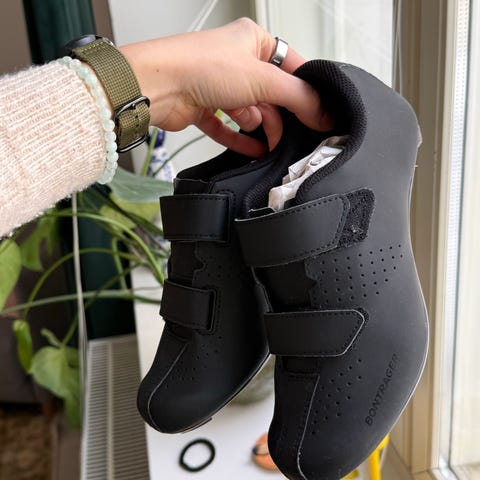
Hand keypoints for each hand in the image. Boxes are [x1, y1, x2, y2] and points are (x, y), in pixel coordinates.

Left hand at [121, 18, 331, 156]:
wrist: (157, 86)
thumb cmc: (199, 67)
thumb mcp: (263, 78)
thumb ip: (298, 96)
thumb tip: (322, 111)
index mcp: (253, 42)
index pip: (290, 66)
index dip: (304, 90)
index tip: (317, 113)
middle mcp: (236, 62)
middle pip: (271, 94)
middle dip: (280, 116)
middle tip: (291, 135)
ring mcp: (219, 85)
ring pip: (250, 112)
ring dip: (260, 128)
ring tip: (269, 142)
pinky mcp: (204, 107)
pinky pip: (228, 127)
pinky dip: (240, 139)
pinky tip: (253, 150)